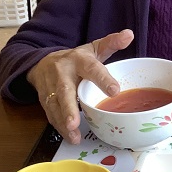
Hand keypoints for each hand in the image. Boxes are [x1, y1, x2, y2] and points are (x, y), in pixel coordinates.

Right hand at [26, 29, 133, 143]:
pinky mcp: (45, 99)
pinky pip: (51, 114)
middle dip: (69, 108)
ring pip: (55, 106)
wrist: (42, 63)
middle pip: (65, 91)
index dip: (103, 80)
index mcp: (79, 60)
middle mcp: (63, 73)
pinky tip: (70, 136)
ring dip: (63, 122)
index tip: (115, 91)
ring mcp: (52, 88)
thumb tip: (130, 34)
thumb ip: (112, 43)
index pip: (92, 68)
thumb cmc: (75, 59)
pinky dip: (59, 127)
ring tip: (73, 135)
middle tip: (75, 122)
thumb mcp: (93, 48)